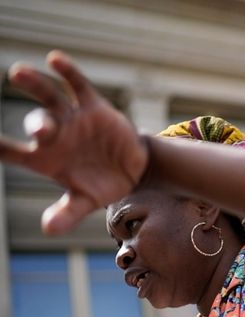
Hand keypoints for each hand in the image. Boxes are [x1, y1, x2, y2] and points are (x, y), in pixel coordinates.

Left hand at [0, 50, 147, 234]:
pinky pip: (77, 86)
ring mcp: (72, 118)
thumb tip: (49, 230)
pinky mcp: (93, 106)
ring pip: (50, 98)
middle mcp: (53, 134)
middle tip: (41, 132)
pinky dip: (67, 72)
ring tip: (17, 74)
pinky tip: (54, 59)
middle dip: (37, 125)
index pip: (10, 151)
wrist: (133, 169)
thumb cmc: (101, 184)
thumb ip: (68, 212)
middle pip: (36, 122)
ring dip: (35, 85)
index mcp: (43, 158)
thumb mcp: (86, 201)